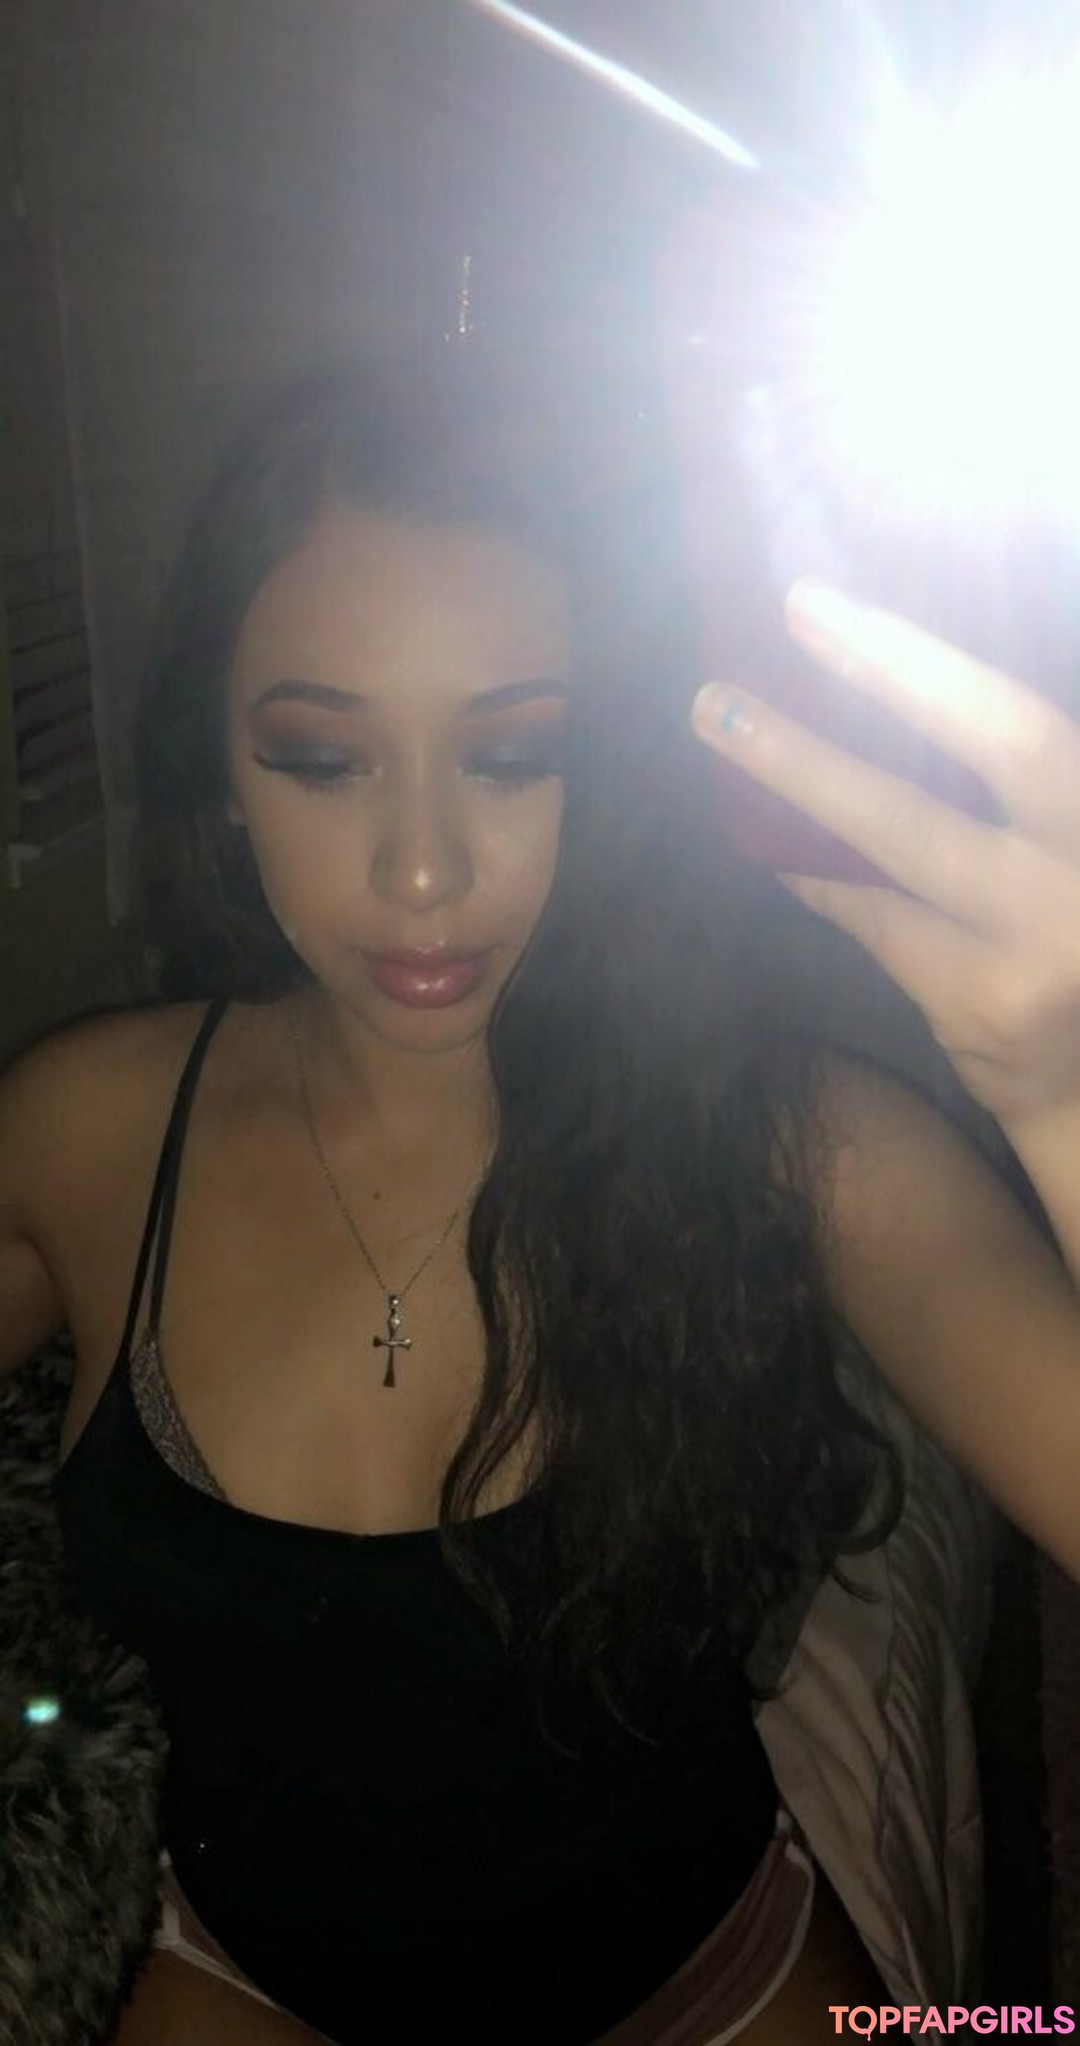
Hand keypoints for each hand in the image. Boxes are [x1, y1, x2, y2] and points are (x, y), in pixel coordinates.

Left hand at [691, 579, 1079, 1137]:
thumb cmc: (1063, 933)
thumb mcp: (1056, 843)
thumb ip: (1008, 787)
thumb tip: (874, 691)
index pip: (1024, 716)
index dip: (925, 657)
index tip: (827, 604)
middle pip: (1005, 740)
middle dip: (895, 667)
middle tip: (796, 612)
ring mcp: (1048, 933)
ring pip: (908, 837)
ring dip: (806, 772)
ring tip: (720, 718)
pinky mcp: (987, 999)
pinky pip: (877, 918)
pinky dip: (823, 876)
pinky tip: (775, 847)